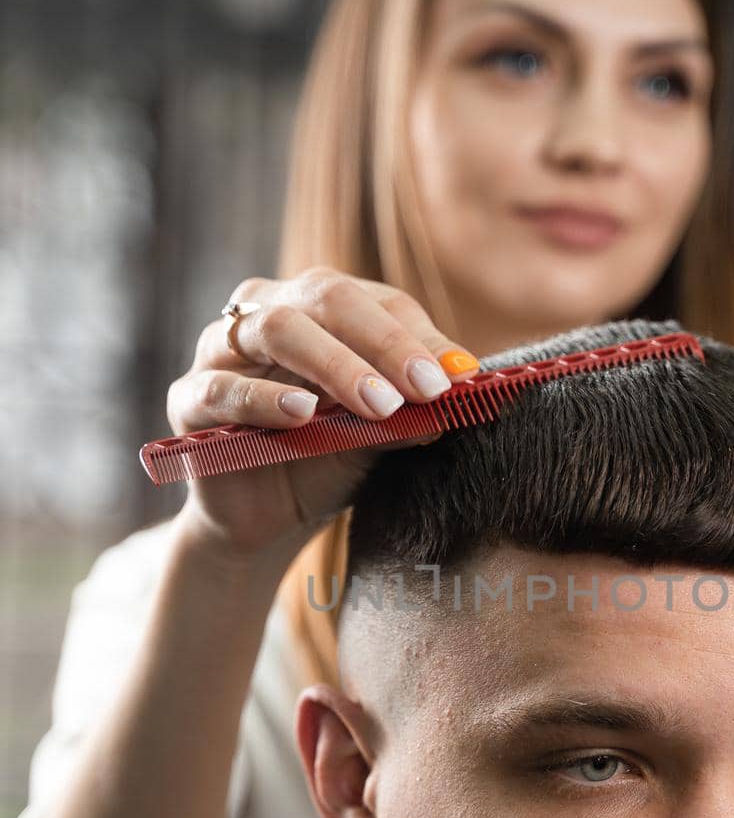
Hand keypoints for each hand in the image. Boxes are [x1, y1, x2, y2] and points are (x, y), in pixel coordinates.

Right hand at [166, 267, 479, 560]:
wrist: (266, 521)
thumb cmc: (324, 461)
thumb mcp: (377, 435)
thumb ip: (410, 410)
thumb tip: (461, 392)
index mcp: (316, 307)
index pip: (373, 300)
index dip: (418, 335)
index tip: (460, 377)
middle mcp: (265, 312)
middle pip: (325, 296)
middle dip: (384, 342)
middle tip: (428, 388)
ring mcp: (220, 349)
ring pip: (277, 328)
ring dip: (335, 364)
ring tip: (378, 403)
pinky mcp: (189, 398)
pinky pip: (226, 386)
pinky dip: (268, 398)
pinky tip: (304, 415)